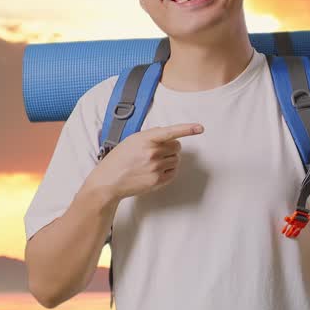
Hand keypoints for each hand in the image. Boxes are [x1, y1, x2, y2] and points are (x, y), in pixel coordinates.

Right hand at [87, 122, 203, 201]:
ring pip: (176, 160)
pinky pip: (174, 172)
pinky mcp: (158, 180)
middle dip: (172, 148)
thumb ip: (150, 135)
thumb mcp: (131, 140)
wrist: (109, 181)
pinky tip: (156, 170)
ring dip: (170, 159)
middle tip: (159, 152)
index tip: (200, 128)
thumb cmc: (118, 160)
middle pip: (177, 147)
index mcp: (145, 139)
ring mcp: (156, 167)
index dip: (187, 129)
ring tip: (154, 163)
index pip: (171, 131)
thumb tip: (165, 133)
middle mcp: (152, 153)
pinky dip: (169, 170)